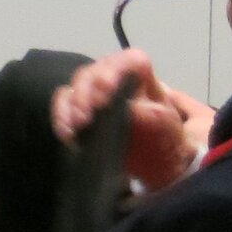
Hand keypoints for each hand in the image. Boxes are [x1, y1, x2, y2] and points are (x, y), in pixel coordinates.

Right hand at [50, 49, 210, 190]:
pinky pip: (64, 105)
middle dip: (88, 91)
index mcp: (144, 79)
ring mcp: (96, 96)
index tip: (106, 93)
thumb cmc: (169, 144)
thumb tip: (128, 108)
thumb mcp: (166, 128)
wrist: (162, 171)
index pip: (130, 60)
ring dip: (73, 104)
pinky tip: (68, 133)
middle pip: (95, 71)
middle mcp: (117, 81)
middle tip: (88, 113)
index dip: (115, 71)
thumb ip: (149, 115)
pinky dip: (62, 116)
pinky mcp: (81, 113)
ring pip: (76, 86)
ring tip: (78, 124)